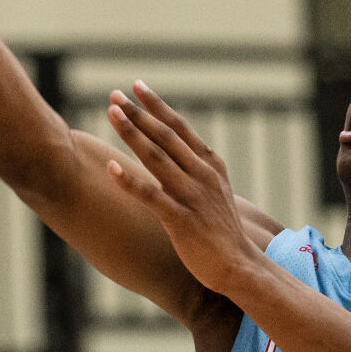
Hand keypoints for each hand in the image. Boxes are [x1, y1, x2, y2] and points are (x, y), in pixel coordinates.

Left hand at [105, 81, 258, 294]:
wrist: (240, 265)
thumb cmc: (222, 231)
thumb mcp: (215, 192)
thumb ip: (198, 170)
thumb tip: (178, 153)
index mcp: (210, 166)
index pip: (180, 128)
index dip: (157, 106)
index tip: (137, 87)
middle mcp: (202, 175)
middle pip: (165, 136)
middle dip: (138, 114)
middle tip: (114, 95)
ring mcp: (192, 196)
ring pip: (157, 158)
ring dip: (133, 133)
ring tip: (111, 114)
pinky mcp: (181, 220)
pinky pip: (151, 196)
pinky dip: (130, 181)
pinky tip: (110, 167)